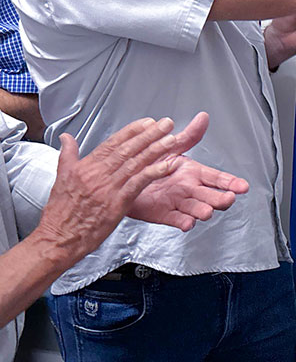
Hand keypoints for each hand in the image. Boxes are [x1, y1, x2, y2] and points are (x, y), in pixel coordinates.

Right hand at [35, 113, 211, 261]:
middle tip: (166, 124)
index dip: (132, 131)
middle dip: (149, 135)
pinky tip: (166, 166)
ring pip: (135, 163)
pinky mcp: (117, 204)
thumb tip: (66, 138)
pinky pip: (138, 184)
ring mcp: (108, 188)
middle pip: (128, 150)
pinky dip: (153, 173)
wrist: (58, 239)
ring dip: (156, 150)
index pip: (113, 143)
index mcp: (86, 167)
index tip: (147, 122)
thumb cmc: (61, 213)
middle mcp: (97, 175)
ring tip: (171, 139)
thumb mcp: (61, 178)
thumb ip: (67, 155)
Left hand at [128, 125, 248, 230]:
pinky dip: (183, 222)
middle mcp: (190, 189)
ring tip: (207, 212)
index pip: (217, 177)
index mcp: (194, 173)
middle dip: (222, 198)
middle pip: (211, 195)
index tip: (243, 186)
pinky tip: (188, 222)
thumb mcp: (170, 146)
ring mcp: (179, 202)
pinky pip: (176, 219)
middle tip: (229, 198)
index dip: (231, 182)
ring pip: (196, 208)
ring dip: (203, 211)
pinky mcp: (165, 214)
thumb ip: (189, 135)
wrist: (127, 177)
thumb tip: (202, 118)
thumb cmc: (150, 163)